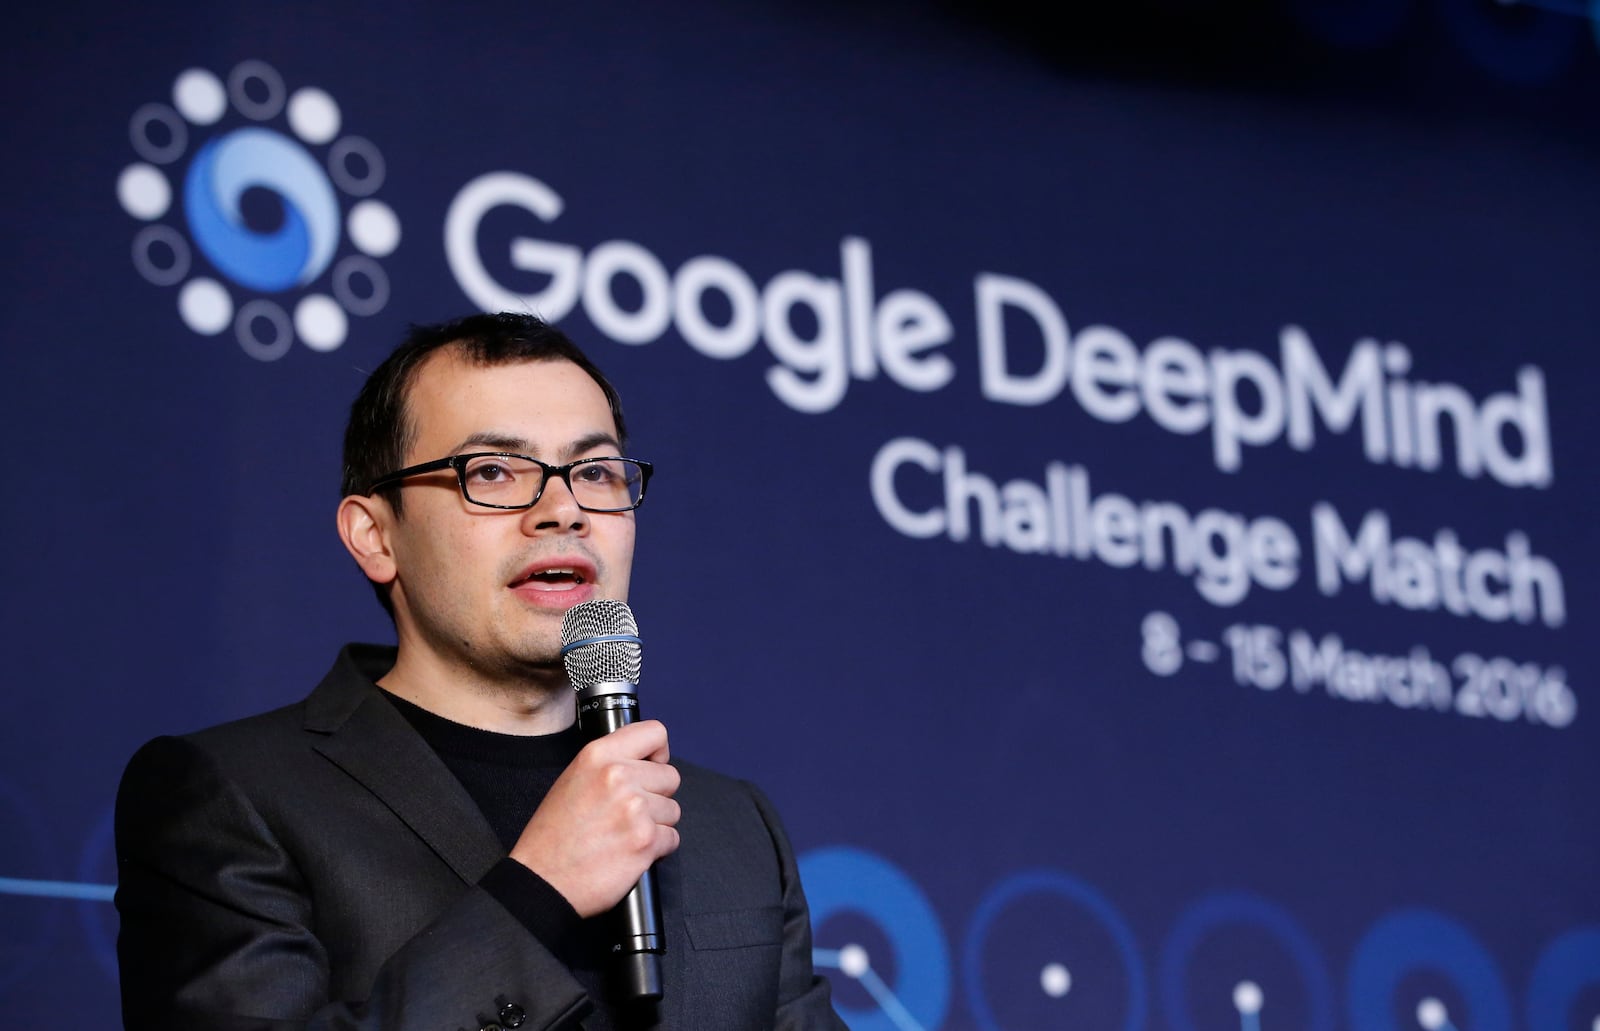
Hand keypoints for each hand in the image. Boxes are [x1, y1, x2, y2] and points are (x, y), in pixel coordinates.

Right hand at [509, 719, 680, 916]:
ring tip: (625, 834)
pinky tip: (630, 851)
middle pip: (670, 776)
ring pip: (673, 809)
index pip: (654, 733)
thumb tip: (642, 763)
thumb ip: (609, 765)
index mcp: (598, 756)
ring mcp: (635, 809)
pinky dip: (656, 848)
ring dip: (656, 824)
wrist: (542, 881)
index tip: (653, 765)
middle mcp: (618, 776)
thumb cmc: (551, 838)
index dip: (658, 753)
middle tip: (630, 812)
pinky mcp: (646, 841)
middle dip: (656, 795)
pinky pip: (672, 838)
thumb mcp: (572, 780)